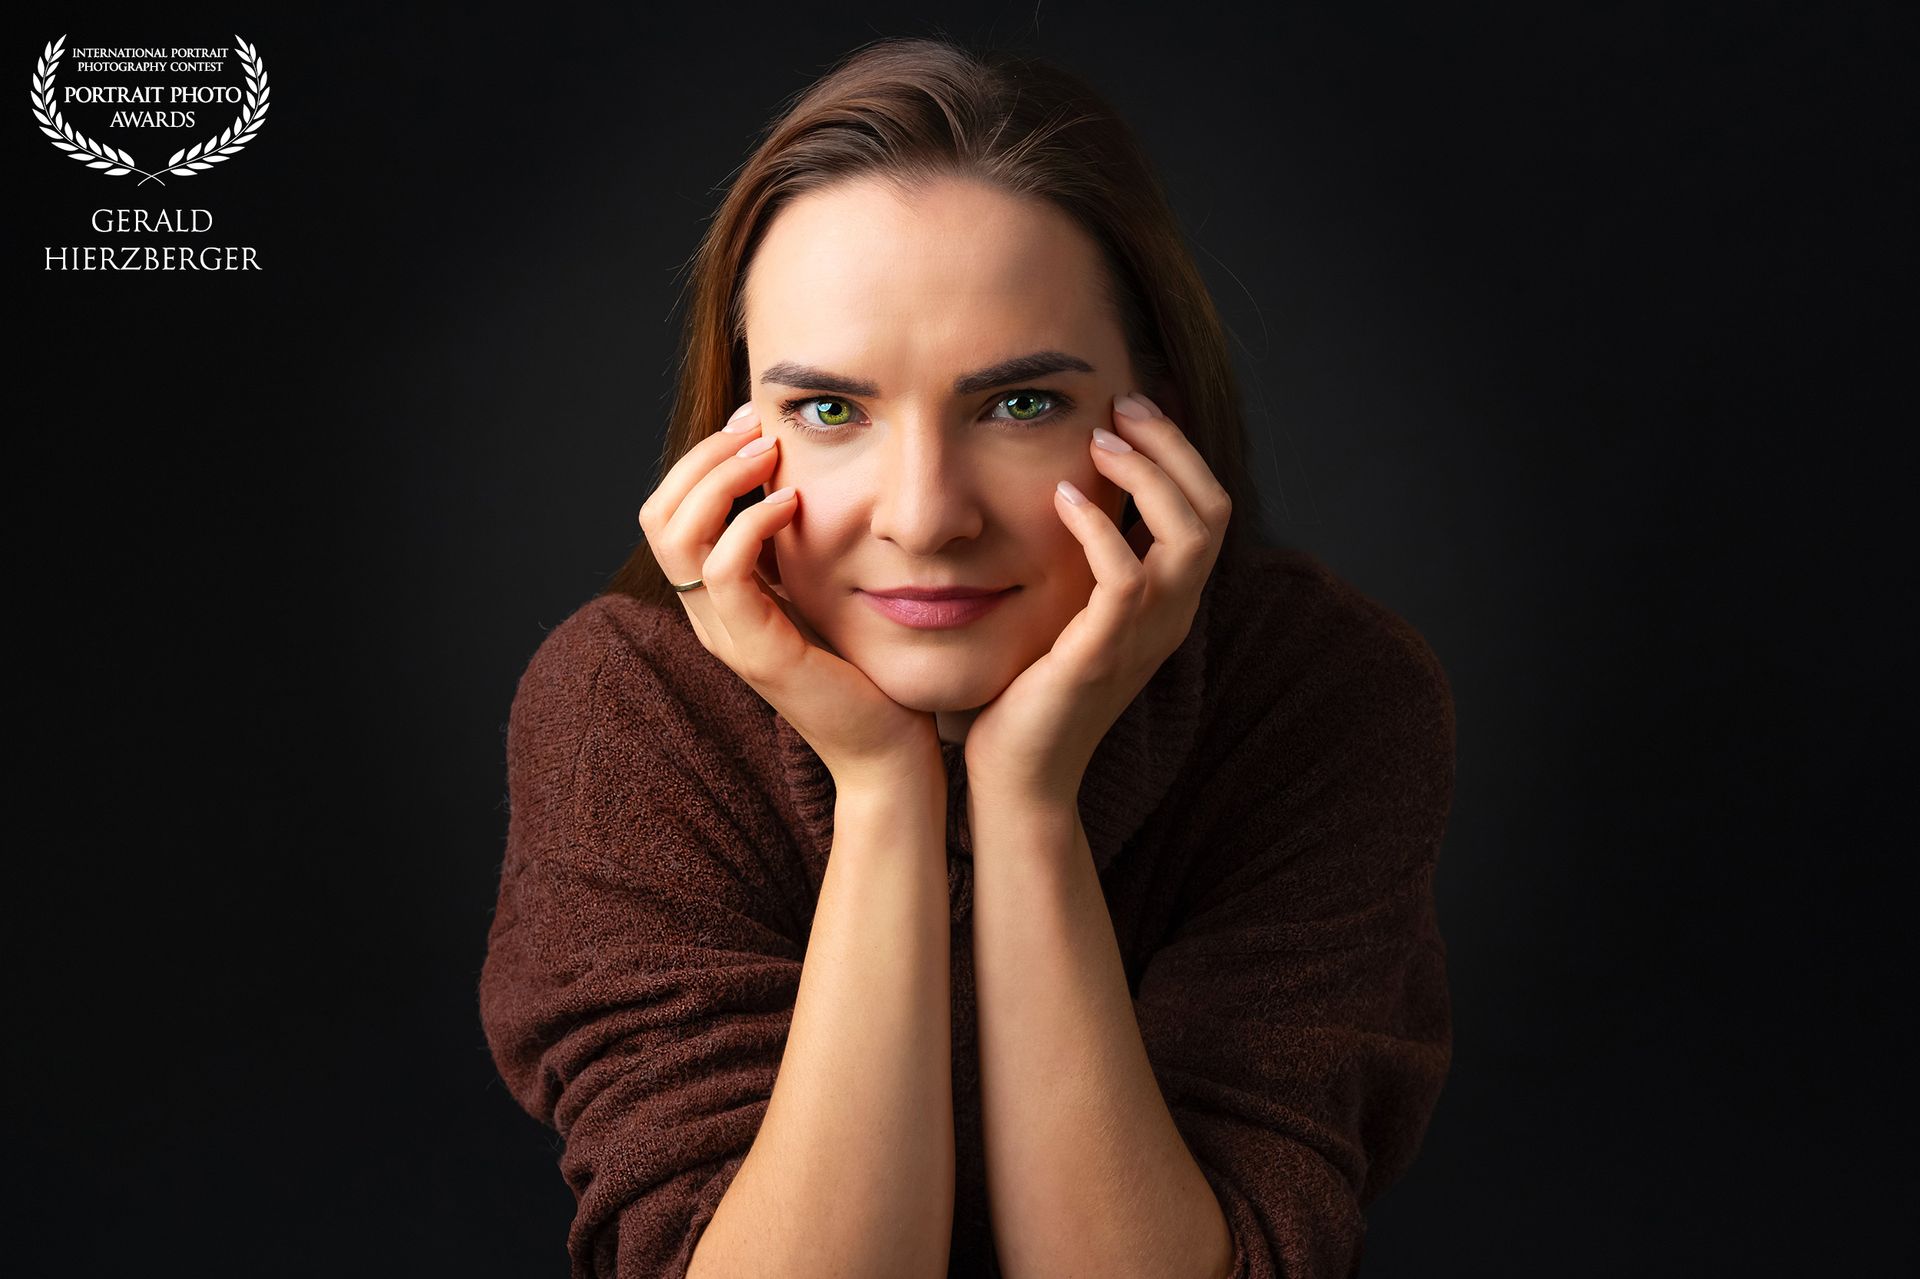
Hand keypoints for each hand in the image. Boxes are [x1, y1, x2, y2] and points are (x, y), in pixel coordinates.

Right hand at [638, 403, 941, 791]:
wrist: (890, 745)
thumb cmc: (866, 664)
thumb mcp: (822, 586)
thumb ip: (798, 542)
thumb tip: (799, 471)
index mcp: (718, 598)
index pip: (667, 512)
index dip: (701, 460)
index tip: (753, 424)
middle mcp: (709, 616)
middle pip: (657, 515)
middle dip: (703, 458)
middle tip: (756, 428)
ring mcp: (727, 636)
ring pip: (677, 536)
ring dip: (721, 479)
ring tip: (770, 455)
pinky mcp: (759, 653)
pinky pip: (725, 572)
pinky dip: (750, 523)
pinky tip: (792, 502)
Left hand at [962, 392, 1231, 805]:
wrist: (1019, 774)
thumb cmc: (1032, 688)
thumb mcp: (1072, 608)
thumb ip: (1088, 557)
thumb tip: (1072, 487)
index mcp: (1170, 602)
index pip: (1208, 508)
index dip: (1178, 451)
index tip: (1129, 409)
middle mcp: (1172, 616)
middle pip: (1212, 509)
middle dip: (1171, 445)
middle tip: (1121, 406)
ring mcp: (1144, 637)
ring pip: (1188, 534)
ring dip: (1145, 475)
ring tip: (1098, 441)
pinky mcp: (1101, 655)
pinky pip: (1126, 579)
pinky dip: (1099, 530)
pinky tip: (1060, 500)